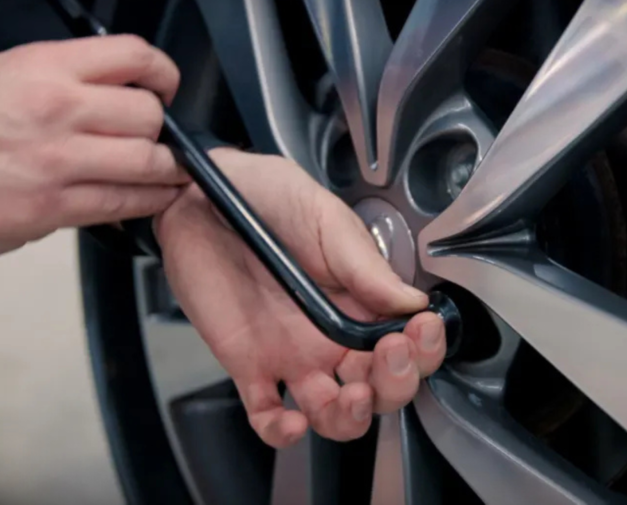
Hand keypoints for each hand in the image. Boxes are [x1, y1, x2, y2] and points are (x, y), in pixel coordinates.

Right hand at [0, 35, 188, 262]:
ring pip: (148, 163)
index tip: (165, 88)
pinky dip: (145, 203)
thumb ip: (53, 79)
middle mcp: (56, 109)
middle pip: (149, 114)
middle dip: (161, 129)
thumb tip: (100, 91)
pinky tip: (147, 199)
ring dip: (164, 171)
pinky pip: (121, 205)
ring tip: (164, 173)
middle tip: (156, 138)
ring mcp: (56, 162)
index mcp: (41, 68)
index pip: (133, 57)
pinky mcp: (52, 210)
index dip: (162, 74)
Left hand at [156, 148, 446, 447]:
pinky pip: (268, 416)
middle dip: (396, 383)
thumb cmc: (267, 196)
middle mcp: (333, 336)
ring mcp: (292, 355)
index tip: (422, 331)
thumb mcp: (324, 217)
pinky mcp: (248, 365)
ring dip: (350, 417)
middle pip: (380, 387)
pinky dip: (280, 431)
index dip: (424, 349)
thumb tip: (413, 301)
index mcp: (362, 301)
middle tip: (391, 355)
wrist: (203, 195)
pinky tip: (290, 421)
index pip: (409, 343)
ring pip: (334, 413)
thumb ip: (365, 263)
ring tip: (350, 396)